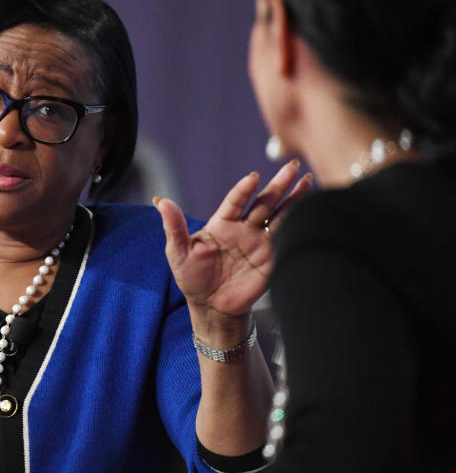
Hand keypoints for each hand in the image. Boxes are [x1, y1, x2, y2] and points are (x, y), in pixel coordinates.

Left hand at [155, 160, 311, 317]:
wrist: (211, 306)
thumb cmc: (191, 277)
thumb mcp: (178, 253)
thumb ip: (173, 227)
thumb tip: (159, 201)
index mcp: (222, 223)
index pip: (235, 201)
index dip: (243, 190)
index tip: (253, 178)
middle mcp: (244, 228)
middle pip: (264, 202)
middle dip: (279, 185)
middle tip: (293, 166)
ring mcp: (260, 242)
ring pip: (280, 216)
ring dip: (295, 199)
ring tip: (308, 181)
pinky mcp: (272, 259)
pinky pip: (287, 239)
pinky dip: (299, 226)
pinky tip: (312, 212)